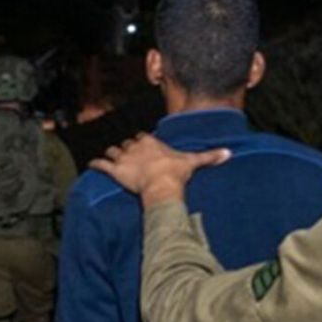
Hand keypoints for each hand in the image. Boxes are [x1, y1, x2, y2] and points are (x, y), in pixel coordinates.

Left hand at [88, 134, 229, 206]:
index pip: (142, 137)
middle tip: (128, 155)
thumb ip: (209, 156)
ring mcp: (123, 158)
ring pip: (113, 151)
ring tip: (110, 158)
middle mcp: (135, 146)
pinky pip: (101, 164)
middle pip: (127, 143)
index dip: (141, 141)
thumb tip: (228, 153)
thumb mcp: (193, 161)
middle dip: (126, 148)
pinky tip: (92, 165)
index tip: (143, 145)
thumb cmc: (176, 172)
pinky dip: (95, 164)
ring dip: (111, 154)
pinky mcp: (114, 170)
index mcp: (151, 141)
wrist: (161, 184)